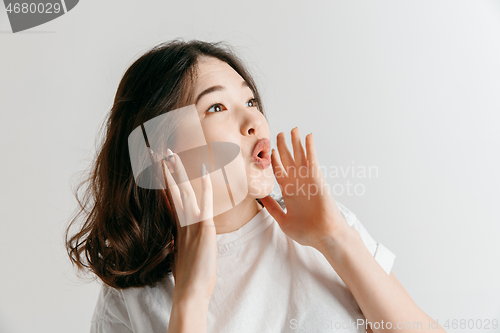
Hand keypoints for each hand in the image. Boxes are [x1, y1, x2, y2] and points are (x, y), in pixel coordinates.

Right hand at [162, 151, 216, 301]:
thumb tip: (181, 235)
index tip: (159, 167)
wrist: (190, 293)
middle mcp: (181, 223)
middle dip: (166, 171)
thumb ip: (182, 240)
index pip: (170, 199)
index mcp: (178, 227)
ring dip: (178, 173)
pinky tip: (203, 171)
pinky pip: (204, 203)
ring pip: (184, 192)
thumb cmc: (190, 277)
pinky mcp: (203, 228)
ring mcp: (191, 224)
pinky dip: (204, 186)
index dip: (165, 182)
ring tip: (172, 155)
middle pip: (173, 191)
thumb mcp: (184, 254)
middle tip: (160, 153)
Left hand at [260, 128, 349, 249]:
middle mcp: (297, 183)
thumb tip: (260, 197)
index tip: (267, 149)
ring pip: (300, 156)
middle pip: (288, 160)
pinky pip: (312, 159)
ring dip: (296, 142)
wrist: (323, 236)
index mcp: (288, 191)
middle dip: (283, 146)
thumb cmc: (306, 232)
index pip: (278, 171)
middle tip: (279, 133)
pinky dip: (310, 147)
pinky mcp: (317, 178)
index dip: (273, 159)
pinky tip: (308, 136)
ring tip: (293, 129)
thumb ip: (272, 207)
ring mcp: (307, 179)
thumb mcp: (282, 219)